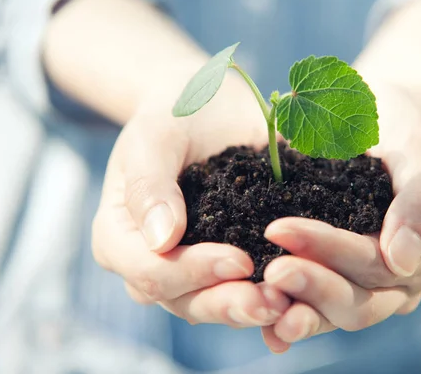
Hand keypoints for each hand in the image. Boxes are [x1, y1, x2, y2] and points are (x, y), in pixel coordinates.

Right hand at [91, 84, 289, 327]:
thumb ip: (149, 186)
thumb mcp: (154, 139)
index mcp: (121, 238)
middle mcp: (153, 263)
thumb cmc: (172, 117)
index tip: (238, 260)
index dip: (192, 272)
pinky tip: (300, 301)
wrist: (207, 110)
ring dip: (252, 309)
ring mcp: (191, 269)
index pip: (150, 271)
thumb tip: (161, 240)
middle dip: (228, 304)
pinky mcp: (226, 264)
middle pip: (183, 301)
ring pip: (215, 304)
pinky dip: (270, 298)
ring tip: (290, 304)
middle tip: (271, 302)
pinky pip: (244, 289)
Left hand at [260, 85, 420, 352]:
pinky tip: (261, 321)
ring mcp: (367, 288)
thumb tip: (404, 262)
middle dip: (311, 286)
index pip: (375, 263)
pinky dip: (287, 315)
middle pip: (357, 304)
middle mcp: (398, 282)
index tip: (279, 229)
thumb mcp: (417, 148)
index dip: (328, 249)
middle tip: (269, 271)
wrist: (368, 122)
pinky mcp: (335, 283)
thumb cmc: (395, 126)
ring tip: (257, 302)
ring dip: (296, 312)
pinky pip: (312, 308)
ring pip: (333, 315)